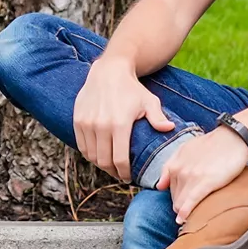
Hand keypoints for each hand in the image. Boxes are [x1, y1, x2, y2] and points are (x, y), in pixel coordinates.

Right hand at [72, 56, 176, 181]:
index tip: (128, 177)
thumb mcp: (149, 101)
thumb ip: (158, 117)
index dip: (124, 173)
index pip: (119, 160)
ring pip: (91, 156)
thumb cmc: (132, 89)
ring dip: (101, 164)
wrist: (109, 71)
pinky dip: (89, 154)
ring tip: (110, 166)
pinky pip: (81, 146)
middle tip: (120, 174)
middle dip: (113, 172)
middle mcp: (101, 125)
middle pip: (104, 161)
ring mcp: (87, 123)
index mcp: (120, 124)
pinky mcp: (78, 120)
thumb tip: (169, 129)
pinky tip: (98, 155)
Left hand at [159, 127, 247, 224]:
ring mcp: (191, 177)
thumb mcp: (186, 150)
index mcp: (175, 164)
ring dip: (183, 212)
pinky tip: (183, 220)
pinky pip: (190, 202)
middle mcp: (179, 171)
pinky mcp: (205, 183)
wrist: (233, 137)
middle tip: (190, 213)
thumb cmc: (213, 144)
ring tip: (189, 221)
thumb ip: (170, 166)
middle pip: (175, 198)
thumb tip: (160, 186)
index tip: (181, 205)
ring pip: (180, 203)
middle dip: (180, 206)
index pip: (169, 190)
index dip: (176, 198)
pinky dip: (185, 213)